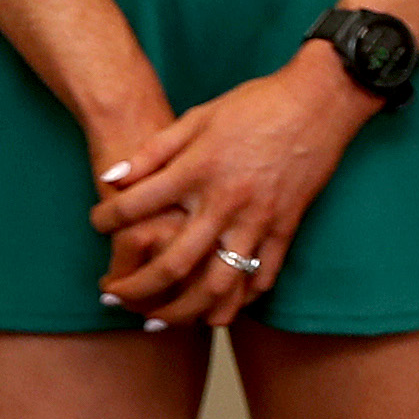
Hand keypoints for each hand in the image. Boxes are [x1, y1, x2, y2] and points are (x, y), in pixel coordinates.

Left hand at [87, 47, 378, 328]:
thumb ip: (154, 150)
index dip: (107, 218)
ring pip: (218, 285)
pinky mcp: (287, 227)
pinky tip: (217, 305)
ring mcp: (259, 219)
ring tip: (160, 318)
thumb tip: (112, 177)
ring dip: (184, 310)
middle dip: (137, 289)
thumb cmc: (257, 104)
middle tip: (114, 296)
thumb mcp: (199, 116)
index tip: (98, 224)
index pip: (137, 204)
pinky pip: (262, 276)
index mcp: (199, 169)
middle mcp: (225, 201)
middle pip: (173, 263)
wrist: (320, 100)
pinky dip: (238, 299)